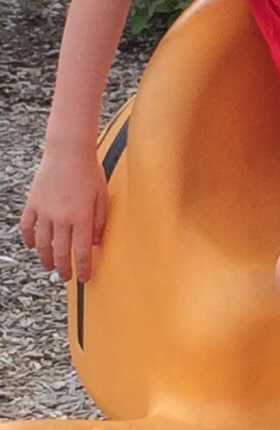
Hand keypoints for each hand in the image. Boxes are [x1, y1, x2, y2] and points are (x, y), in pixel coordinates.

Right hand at [20, 144, 110, 283]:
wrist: (68, 151)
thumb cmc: (90, 171)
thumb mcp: (103, 196)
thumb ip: (100, 221)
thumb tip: (95, 242)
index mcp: (82, 217)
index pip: (82, 251)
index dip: (82, 268)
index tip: (83, 278)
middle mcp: (62, 218)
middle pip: (60, 252)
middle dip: (64, 268)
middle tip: (66, 277)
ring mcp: (45, 211)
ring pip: (43, 243)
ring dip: (45, 258)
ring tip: (49, 266)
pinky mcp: (33, 203)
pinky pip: (27, 226)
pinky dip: (29, 238)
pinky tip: (32, 246)